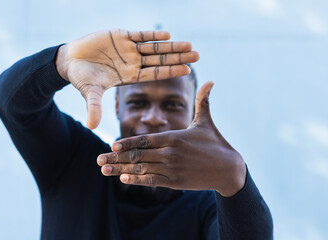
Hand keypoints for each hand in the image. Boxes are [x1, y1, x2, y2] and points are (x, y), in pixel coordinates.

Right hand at [56, 29, 199, 128]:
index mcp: (129, 76)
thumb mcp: (90, 92)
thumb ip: (94, 107)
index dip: (170, 71)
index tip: (187, 70)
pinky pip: (140, 35)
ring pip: (154, 47)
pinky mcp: (121, 36)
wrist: (71, 61)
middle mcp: (133, 63)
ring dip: (171, 46)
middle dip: (178, 57)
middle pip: (160, 60)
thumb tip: (91, 126)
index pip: (154, 74)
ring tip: (189, 44)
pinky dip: (152, 35)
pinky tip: (167, 35)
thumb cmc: (82, 78)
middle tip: (197, 55)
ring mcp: (128, 49)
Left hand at [97, 82, 246, 196]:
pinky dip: (136, 180)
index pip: (145, 139)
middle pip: (138, 155)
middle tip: (99, 159)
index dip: (127, 142)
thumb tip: (210, 81)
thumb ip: (203, 101)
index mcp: (174, 137)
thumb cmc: (216, 143)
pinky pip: (152, 180)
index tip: (112, 144)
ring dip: (120, 169)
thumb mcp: (206, 121)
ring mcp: (172, 168)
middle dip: (116, 158)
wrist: (229, 169)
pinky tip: (123, 178)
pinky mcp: (175, 181)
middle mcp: (170, 152)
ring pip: (141, 168)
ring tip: (104, 170)